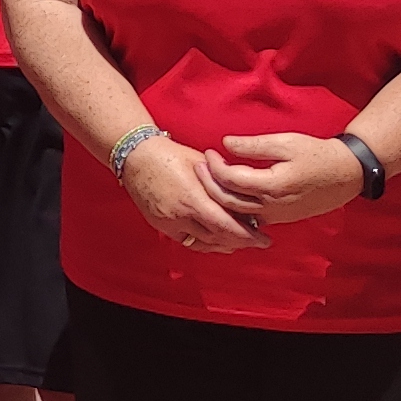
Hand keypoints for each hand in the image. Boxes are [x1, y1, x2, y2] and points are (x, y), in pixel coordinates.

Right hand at [118, 133, 268, 255]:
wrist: (135, 156)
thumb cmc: (170, 155)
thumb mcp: (203, 165)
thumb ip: (223, 184)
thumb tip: (247, 198)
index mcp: (193, 198)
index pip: (227, 226)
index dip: (249, 236)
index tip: (265, 238)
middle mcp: (181, 215)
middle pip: (218, 239)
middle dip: (241, 242)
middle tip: (258, 242)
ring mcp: (169, 223)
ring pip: (203, 244)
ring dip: (224, 245)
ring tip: (240, 242)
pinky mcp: (161, 225)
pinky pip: (188, 242)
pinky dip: (205, 244)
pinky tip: (216, 241)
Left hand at [205, 132, 366, 234]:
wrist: (346, 175)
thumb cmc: (317, 154)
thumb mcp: (287, 143)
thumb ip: (254, 145)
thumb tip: (225, 143)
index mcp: (272, 186)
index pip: (231, 180)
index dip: (214, 166)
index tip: (208, 152)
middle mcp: (271, 207)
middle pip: (227, 201)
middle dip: (208, 183)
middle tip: (199, 166)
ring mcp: (275, 216)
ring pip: (236, 214)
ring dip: (217, 198)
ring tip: (208, 179)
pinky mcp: (278, 219)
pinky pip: (248, 219)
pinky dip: (232, 209)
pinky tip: (224, 195)